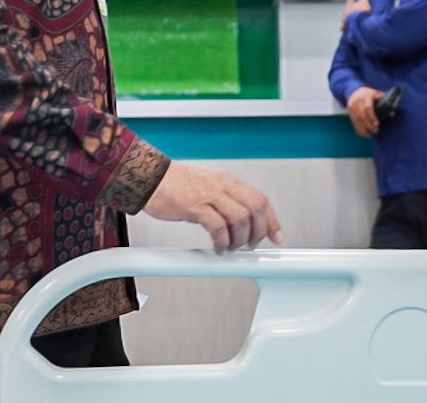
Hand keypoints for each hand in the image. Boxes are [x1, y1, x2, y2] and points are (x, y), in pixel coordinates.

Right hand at [143, 162, 283, 252]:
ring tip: (232, 248)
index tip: (276, 236)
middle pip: (254, 208)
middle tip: (251, 245)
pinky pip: (217, 227)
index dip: (271, 220)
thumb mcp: (208, 186)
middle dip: (258, 232)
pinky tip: (218, 248)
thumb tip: (243, 222)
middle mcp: (221, 185)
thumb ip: (226, 201)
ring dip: (240, 239)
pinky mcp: (194, 206)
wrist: (150, 178)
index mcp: (227, 180)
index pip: (260, 199)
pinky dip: (222, 242)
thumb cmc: (176, 185)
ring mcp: (208, 194)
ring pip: (239, 218)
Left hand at [340, 0, 370, 26]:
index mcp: (349, 5)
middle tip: (359, 11)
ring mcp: (345, 20)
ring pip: (346, 18)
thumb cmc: (362, 13)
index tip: (360, 2)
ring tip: (356, 20)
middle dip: (352, 10)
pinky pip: (344, 27)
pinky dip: (346, 27)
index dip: (356, 1)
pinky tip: (349, 28)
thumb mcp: (365, 1)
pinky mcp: (345, 27)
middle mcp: (345, 12)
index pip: (351, 1)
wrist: (360, 25)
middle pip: (348, 10)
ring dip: (350, 18)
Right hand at [346, 86, 381, 136]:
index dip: (372, 116)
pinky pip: (353, 121)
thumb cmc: (370, 94)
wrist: (355, 90)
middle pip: (362, 115)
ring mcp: (352, 105)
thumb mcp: (378, 94)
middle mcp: (358, 100)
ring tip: (369, 134)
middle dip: (368, 124)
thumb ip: (385, 103)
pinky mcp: (350, 110)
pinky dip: (357, 128)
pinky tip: (362, 134)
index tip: (377, 124)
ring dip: (363, 128)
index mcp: (367, 96)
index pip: (368, 107)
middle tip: (375, 131)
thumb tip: (392, 114)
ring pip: (357, 119)